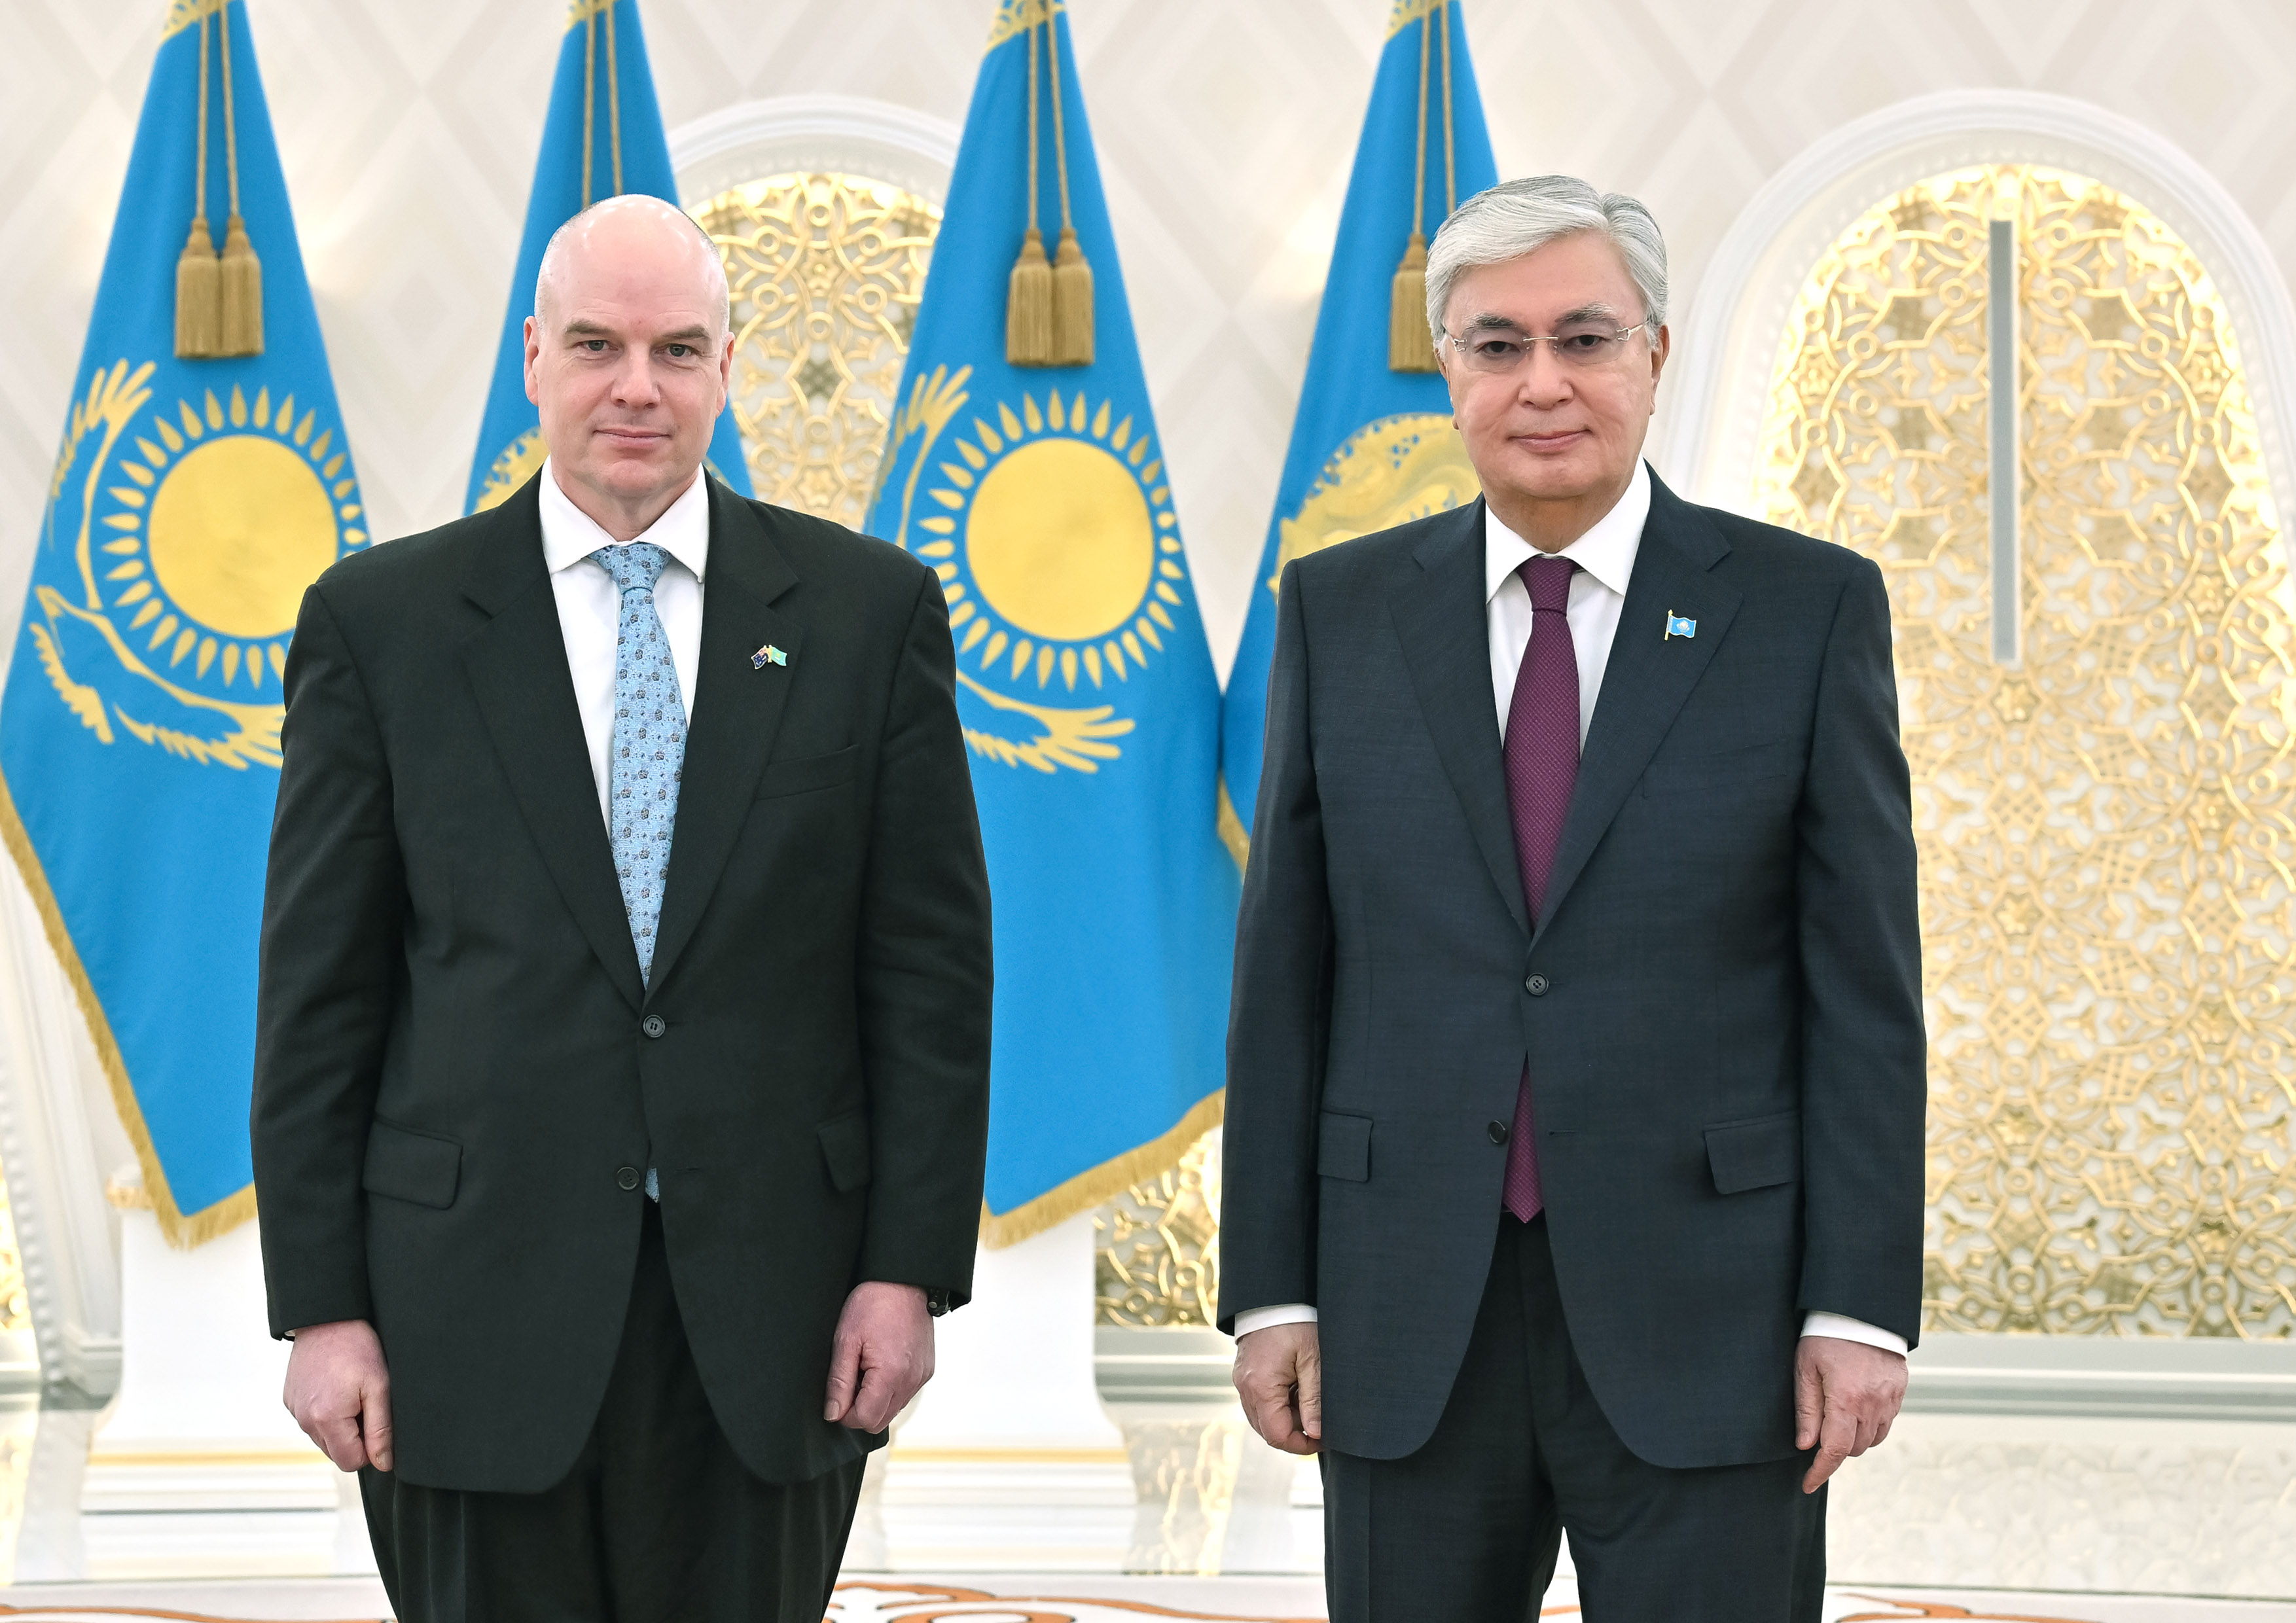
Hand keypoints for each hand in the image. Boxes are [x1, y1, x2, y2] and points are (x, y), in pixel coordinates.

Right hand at [283, 1319, 392, 1472]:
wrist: (327, 1318)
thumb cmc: (357, 1348)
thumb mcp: (379, 1386)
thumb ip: (381, 1429)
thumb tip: (383, 1463)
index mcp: (326, 1419)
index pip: (350, 1462)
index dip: (370, 1448)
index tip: (376, 1421)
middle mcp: (304, 1420)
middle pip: (336, 1452)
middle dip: (355, 1437)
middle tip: (365, 1403)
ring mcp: (294, 1410)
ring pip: (323, 1438)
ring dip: (340, 1425)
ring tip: (350, 1392)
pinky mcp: (290, 1400)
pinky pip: (311, 1421)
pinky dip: (326, 1413)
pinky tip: (335, 1387)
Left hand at [824, 1282, 933, 1431]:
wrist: (904, 1281)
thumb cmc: (874, 1303)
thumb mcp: (846, 1340)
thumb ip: (839, 1382)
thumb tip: (833, 1413)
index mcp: (891, 1374)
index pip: (866, 1419)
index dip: (846, 1413)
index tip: (839, 1394)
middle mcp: (912, 1380)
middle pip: (880, 1421)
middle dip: (861, 1408)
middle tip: (851, 1379)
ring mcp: (922, 1376)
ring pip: (893, 1410)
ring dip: (875, 1399)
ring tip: (867, 1367)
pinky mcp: (927, 1370)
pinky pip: (905, 1394)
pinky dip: (890, 1389)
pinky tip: (882, 1364)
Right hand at [1234, 1321, 1321, 1454]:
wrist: (1272, 1296)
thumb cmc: (1295, 1322)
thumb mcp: (1312, 1360)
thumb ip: (1313, 1399)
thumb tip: (1316, 1432)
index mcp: (1261, 1386)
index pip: (1276, 1435)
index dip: (1300, 1444)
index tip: (1322, 1439)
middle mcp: (1245, 1388)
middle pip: (1267, 1430)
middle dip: (1294, 1431)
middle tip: (1319, 1418)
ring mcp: (1241, 1382)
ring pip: (1262, 1418)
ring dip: (1286, 1417)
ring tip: (1307, 1397)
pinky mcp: (1244, 1375)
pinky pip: (1259, 1402)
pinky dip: (1277, 1404)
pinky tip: (1295, 1387)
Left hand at [1794, 1334, 1905, 1492]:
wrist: (1862, 1311)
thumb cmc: (1825, 1337)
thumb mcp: (1805, 1368)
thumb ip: (1807, 1409)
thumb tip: (1805, 1446)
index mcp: (1846, 1400)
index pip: (1835, 1450)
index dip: (1820, 1472)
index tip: (1807, 1485)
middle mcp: (1873, 1405)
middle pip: (1854, 1449)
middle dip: (1834, 1449)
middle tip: (1816, 1433)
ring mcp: (1889, 1400)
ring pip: (1872, 1440)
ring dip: (1853, 1439)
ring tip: (1835, 1418)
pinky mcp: (1899, 1393)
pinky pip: (1885, 1423)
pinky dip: (1869, 1426)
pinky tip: (1854, 1409)